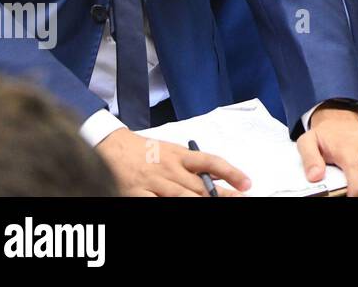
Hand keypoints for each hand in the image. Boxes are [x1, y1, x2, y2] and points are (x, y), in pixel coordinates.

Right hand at [97, 127, 248, 196]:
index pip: (212, 162)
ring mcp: (154, 182)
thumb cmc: (144, 151)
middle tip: (238, 200)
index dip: (232, 173)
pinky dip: (169, 208)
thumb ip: (193, 164)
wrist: (111, 147)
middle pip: (200, 185)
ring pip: (182, 197)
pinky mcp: (137, 194)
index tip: (247, 184)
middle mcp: (170, 168)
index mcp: (180, 155)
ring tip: (218, 207)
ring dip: (201, 203)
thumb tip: (218, 175)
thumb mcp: (172, 152)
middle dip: (220, 195)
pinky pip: (157, 205)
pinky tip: (183, 211)